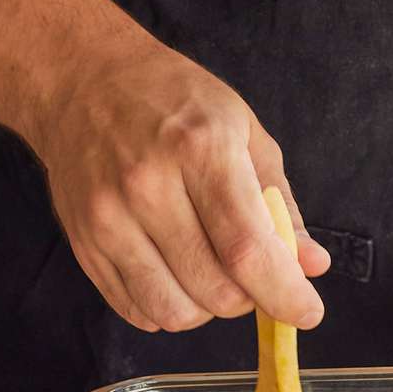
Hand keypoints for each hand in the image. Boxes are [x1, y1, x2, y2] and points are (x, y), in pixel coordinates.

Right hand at [28, 38, 329, 331]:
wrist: (79, 78)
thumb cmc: (171, 100)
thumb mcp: (242, 129)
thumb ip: (281, 203)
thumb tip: (313, 265)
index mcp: (199, 149)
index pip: (248, 250)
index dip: (285, 294)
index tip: (308, 312)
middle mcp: (147, 186)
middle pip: (216, 291)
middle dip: (251, 299)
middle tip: (253, 272)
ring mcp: (108, 219)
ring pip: (175, 313)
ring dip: (208, 309)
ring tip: (211, 272)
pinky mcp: (84, 244)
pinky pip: (138, 310)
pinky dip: (168, 308)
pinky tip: (175, 275)